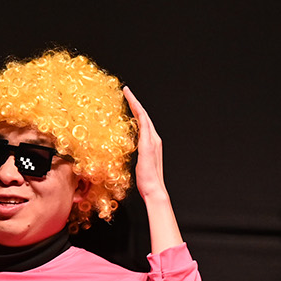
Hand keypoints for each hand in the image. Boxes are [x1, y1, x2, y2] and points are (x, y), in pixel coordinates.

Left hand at [123, 86, 182, 252]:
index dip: (136, 111)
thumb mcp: (138, 164)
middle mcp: (154, 139)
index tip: (128, 101)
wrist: (154, 190)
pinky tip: (133, 105)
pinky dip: (139, 113)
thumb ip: (136, 155)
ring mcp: (152, 141)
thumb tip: (127, 153)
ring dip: (136, 103)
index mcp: (151, 143)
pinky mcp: (148, 144)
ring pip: (144, 117)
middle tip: (126, 90)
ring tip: (127, 93)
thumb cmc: (146, 181)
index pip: (142, 123)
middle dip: (135, 102)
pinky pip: (144, 124)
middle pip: (144, 116)